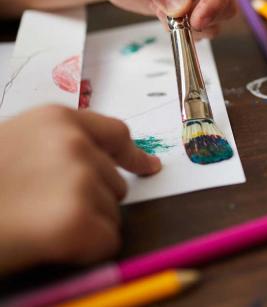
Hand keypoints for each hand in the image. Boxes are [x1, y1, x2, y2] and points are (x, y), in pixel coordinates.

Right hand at [0, 106, 161, 274]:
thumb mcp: (11, 146)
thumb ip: (54, 148)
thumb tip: (103, 166)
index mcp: (56, 119)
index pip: (116, 134)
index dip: (132, 156)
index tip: (148, 167)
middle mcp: (75, 144)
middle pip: (115, 182)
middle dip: (92, 201)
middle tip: (42, 211)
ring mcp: (79, 180)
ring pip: (112, 214)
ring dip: (86, 226)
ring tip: (35, 225)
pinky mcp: (78, 221)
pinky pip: (107, 242)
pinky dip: (85, 252)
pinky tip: (47, 246)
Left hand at [86, 0, 238, 34]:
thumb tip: (182, 6)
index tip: (198, 19)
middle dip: (209, 17)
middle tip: (182, 23)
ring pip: (218, 17)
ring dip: (198, 28)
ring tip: (167, 18)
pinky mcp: (188, 9)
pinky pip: (200, 28)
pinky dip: (185, 32)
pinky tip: (162, 19)